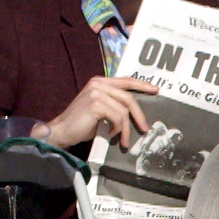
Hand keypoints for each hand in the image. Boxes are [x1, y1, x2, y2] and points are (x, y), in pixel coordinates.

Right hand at [36, 76, 159, 148]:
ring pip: (124, 111)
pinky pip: (117, 118)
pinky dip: (117, 129)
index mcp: (100, 82)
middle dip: (139, 115)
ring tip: (122, 138)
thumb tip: (135, 110)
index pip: (125, 80)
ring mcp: (96, 93)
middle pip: (128, 98)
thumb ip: (114, 103)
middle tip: (144, 129)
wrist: (62, 130)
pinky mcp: (96, 104)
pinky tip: (110, 134)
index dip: (142, 85)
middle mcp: (98, 84)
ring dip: (126, 128)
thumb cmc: (82, 123)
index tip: (155, 90)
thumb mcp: (101, 108)